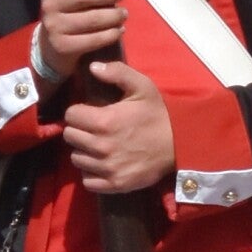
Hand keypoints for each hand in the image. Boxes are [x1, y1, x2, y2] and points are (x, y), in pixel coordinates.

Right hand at [39, 0, 130, 84]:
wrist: (54, 46)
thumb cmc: (73, 9)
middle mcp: (50, 2)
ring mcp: (54, 25)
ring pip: (92, 18)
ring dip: (114, 15)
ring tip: (123, 14)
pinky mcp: (63, 45)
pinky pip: (93, 39)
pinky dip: (111, 34)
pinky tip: (119, 30)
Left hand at [63, 58, 175, 193]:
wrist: (181, 144)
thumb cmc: (159, 114)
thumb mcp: (143, 86)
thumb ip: (117, 73)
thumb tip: (92, 67)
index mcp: (104, 120)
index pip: (70, 116)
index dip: (79, 111)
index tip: (90, 112)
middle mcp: (101, 146)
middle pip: (70, 137)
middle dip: (79, 130)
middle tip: (93, 128)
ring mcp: (107, 168)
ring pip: (77, 159)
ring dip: (84, 151)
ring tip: (98, 145)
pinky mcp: (115, 184)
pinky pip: (87, 181)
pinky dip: (91, 172)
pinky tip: (102, 163)